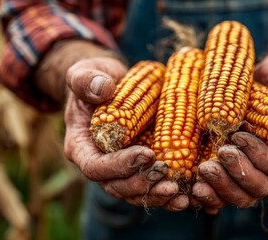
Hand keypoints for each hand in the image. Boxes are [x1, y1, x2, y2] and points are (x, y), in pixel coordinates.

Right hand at [64, 57, 184, 209]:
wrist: (110, 85)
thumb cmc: (95, 78)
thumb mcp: (85, 72)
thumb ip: (87, 80)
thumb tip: (103, 89)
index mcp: (81, 146)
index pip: (95, 166)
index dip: (120, 165)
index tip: (147, 154)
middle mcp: (100, 164)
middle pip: (117, 186)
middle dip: (143, 185)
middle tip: (168, 180)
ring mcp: (120, 169)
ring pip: (135, 192)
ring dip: (157, 195)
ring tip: (180, 194)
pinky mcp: (139, 167)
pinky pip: (150, 186)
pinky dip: (167, 193)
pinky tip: (186, 195)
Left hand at [192, 48, 267, 213]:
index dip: (260, 156)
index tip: (238, 137)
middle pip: (260, 187)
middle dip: (236, 175)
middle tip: (214, 159)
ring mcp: (253, 172)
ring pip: (241, 195)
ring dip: (220, 188)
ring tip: (201, 171)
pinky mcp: (233, 172)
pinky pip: (223, 194)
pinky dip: (210, 196)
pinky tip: (194, 188)